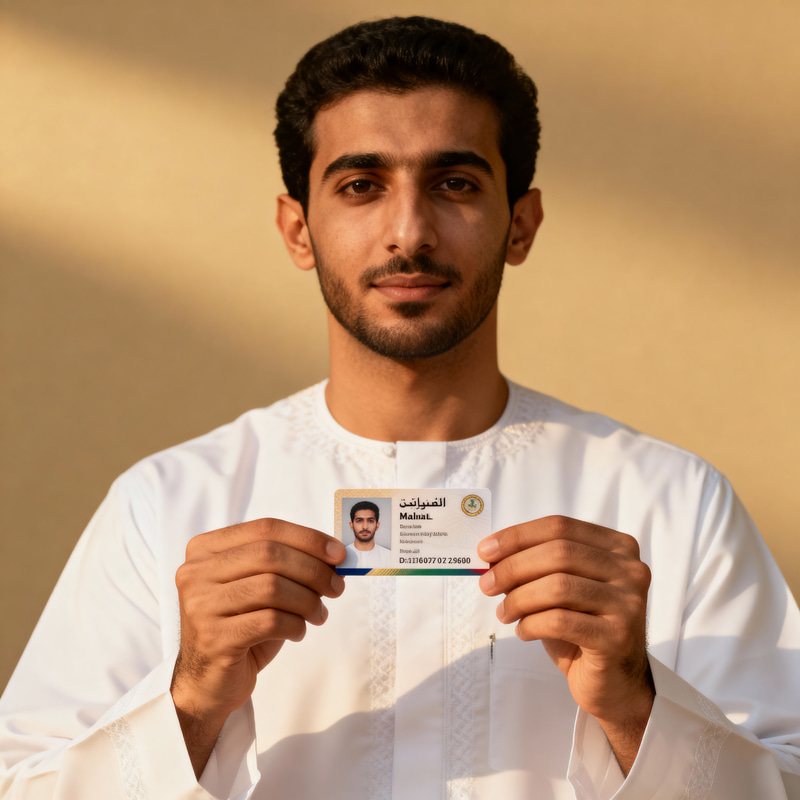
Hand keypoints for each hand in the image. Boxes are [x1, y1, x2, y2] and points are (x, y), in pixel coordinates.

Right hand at [171, 518, 344, 774]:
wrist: (207, 682)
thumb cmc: (240, 626)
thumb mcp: (260, 587)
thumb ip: (286, 564)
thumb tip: (334, 556)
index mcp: (205, 548)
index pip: (266, 528)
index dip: (308, 538)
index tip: (338, 554)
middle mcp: (196, 572)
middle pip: (270, 554)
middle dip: (313, 569)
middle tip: (336, 586)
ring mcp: (200, 605)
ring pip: (272, 587)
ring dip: (308, 601)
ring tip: (319, 614)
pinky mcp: (212, 638)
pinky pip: (270, 621)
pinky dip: (294, 624)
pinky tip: (298, 631)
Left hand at [478, 515, 652, 772]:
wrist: (614, 682)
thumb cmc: (581, 628)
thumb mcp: (560, 589)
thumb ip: (535, 565)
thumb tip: (491, 554)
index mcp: (618, 547)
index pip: (560, 526)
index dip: (518, 535)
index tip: (485, 550)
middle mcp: (631, 570)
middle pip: (559, 553)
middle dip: (513, 567)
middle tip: (486, 584)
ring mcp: (629, 603)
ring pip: (559, 586)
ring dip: (519, 599)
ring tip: (504, 613)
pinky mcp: (618, 637)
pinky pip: (560, 621)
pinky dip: (532, 624)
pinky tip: (523, 631)